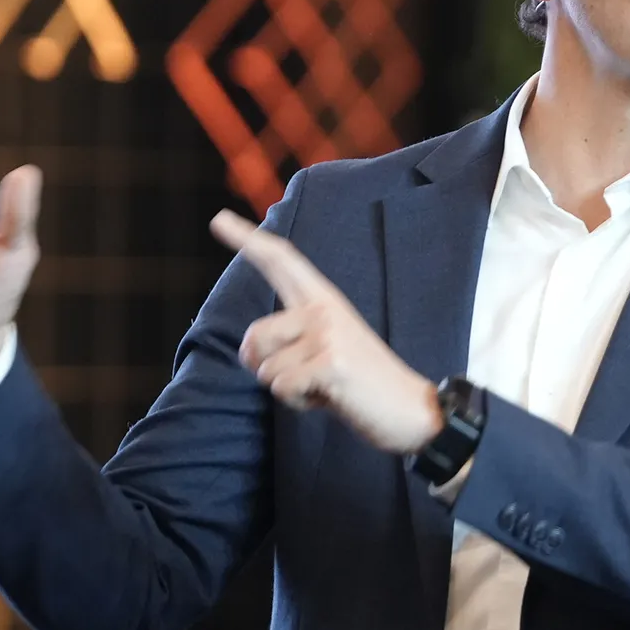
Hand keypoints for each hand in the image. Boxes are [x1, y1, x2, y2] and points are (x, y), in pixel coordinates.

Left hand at [210, 210, 443, 454]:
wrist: (411, 409)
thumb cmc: (361, 384)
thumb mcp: (324, 351)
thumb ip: (287, 342)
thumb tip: (248, 351)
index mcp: (324, 300)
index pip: (281, 262)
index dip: (248, 240)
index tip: (218, 220)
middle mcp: (324, 309)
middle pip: (255, 335)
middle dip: (264, 366)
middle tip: (306, 377)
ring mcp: (328, 333)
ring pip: (266, 369)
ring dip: (288, 388)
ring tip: (325, 386)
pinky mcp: (330, 362)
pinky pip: (282, 387)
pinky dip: (299, 402)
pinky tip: (331, 397)